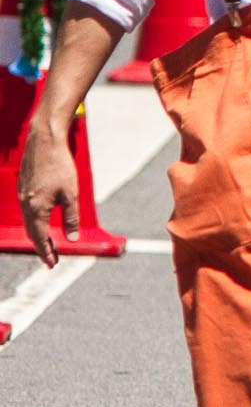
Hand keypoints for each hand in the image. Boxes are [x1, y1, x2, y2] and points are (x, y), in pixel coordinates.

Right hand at [15, 118, 76, 266]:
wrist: (44, 142)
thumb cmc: (60, 166)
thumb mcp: (71, 194)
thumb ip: (71, 217)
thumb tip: (71, 238)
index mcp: (36, 209)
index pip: (41, 238)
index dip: (47, 253)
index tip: (53, 264)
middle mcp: (25, 205)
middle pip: (33, 233)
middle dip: (43, 248)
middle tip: (52, 260)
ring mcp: (22, 197)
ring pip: (30, 223)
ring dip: (39, 236)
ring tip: (50, 246)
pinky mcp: (24, 189)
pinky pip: (28, 212)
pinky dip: (36, 223)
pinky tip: (44, 224)